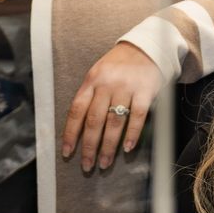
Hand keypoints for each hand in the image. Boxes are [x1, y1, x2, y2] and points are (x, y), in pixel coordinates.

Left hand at [62, 41, 163, 173]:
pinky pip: (138, 116)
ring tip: (105, 162)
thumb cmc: (119, 65)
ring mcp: (127, 87)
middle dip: (89, 146)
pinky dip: (132, 134)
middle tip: (87, 165)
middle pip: (94, 120)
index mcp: (91, 80)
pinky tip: (127, 148)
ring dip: (109, 146)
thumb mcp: (98, 74)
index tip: (67, 152)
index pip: (77, 110)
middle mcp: (107, 84)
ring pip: (114, 122)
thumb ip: (90, 96)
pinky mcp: (145, 91)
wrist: (146, 47)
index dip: (70, 133)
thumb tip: (78, 129)